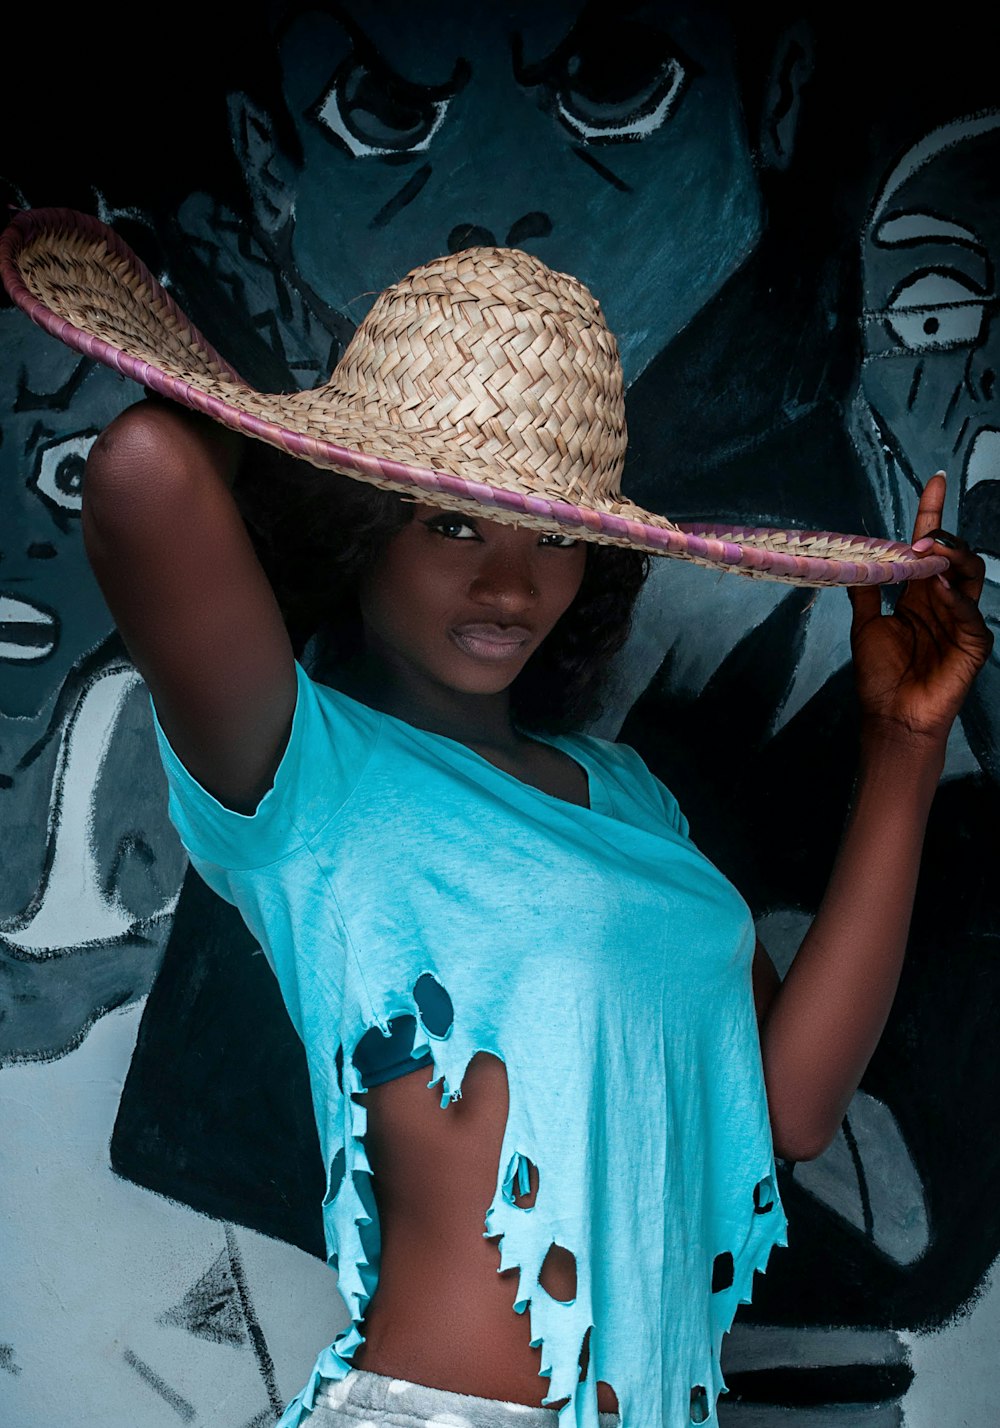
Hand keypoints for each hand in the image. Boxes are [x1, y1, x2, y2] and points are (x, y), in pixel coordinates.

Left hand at [847, 473, 992, 747]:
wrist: (891, 718)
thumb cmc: (881, 677)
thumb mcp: (866, 625)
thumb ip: (867, 592)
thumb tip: (855, 559)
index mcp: (920, 596)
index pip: (930, 549)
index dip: (933, 515)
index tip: (935, 481)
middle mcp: (943, 602)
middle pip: (954, 556)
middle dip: (942, 537)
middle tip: (922, 537)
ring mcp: (960, 620)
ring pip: (970, 575)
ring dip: (952, 559)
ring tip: (930, 554)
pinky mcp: (972, 643)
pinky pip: (970, 613)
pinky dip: (956, 598)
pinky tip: (940, 588)